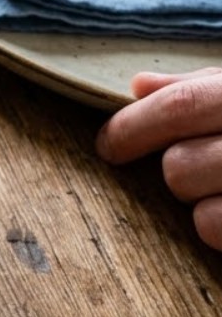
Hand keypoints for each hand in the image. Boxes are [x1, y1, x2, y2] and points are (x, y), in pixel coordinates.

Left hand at [98, 68, 221, 249]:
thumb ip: (198, 88)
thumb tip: (139, 85)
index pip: (182, 105)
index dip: (134, 126)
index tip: (106, 145)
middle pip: (179, 166)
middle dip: (173, 170)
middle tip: (197, 163)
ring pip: (198, 210)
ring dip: (200, 201)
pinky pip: (216, 232)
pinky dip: (219, 230)